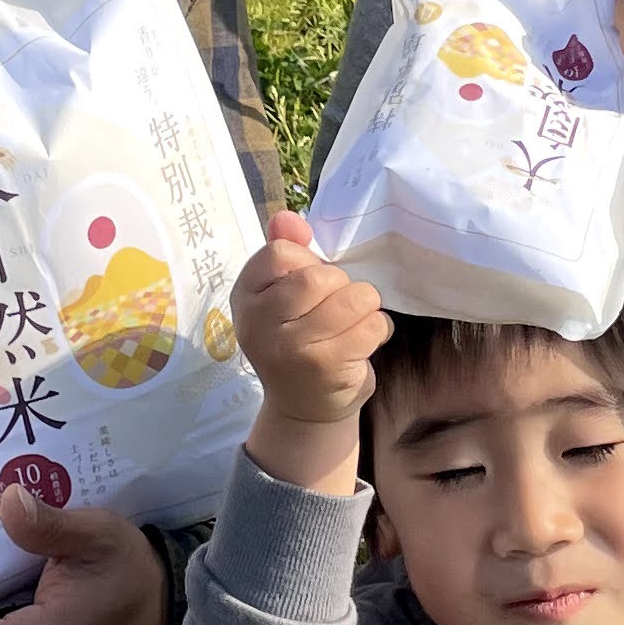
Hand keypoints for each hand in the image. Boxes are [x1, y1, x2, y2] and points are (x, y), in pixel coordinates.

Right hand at [235, 211, 389, 485]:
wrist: (302, 408)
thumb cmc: (296, 338)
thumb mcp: (281, 294)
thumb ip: (286, 250)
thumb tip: (288, 216)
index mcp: (245, 297)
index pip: (281, 253)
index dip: (307, 262)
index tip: (308, 283)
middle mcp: (261, 324)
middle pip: (320, 276)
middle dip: (341, 284)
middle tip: (337, 304)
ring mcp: (293, 348)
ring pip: (354, 297)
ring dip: (365, 306)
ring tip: (354, 321)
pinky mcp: (327, 368)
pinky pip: (372, 325)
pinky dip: (378, 329)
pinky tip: (363, 341)